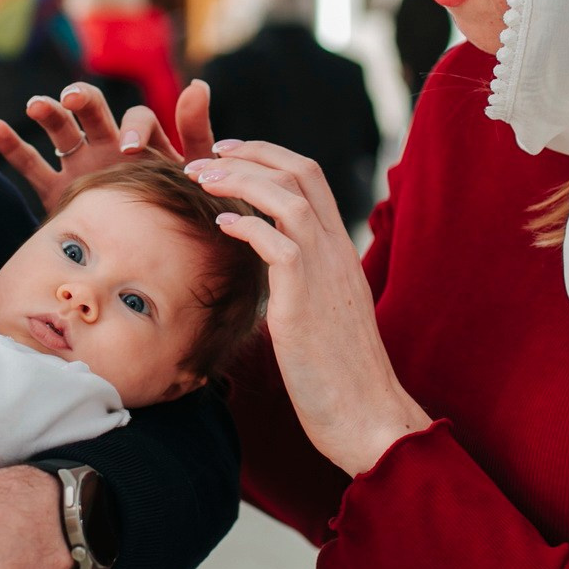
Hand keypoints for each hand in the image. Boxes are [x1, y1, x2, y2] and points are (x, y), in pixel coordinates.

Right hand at [0, 79, 216, 210]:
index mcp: (145, 141)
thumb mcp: (195, 174)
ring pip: (61, 131)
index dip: (132, 129)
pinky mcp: (57, 190)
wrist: (154, 261)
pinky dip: (11, 144)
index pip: (138, 120)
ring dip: (47, 112)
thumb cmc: (182, 213)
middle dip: (82, 101)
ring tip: (35, 105)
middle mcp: (109, 145)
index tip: (128, 149)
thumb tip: (198, 83)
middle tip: (72, 99)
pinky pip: (31, 165)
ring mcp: (80, 164)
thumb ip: (197, 132)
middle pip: (93, 111)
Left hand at [187, 140, 430, 474]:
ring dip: (240, 180)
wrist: (367, 417)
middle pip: (301, 172)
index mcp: (339, 251)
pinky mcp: (306, 301)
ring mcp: (325, 273)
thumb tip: (274, 271)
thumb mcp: (322, 313)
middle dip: (250, 153)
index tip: (229, 152)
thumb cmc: (340, 375)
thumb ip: (303, 282)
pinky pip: (279, 245)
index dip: (267, 156)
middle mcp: (337, 252)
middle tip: (206, 154)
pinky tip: (220, 224)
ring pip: (289, 198)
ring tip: (201, 178)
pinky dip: (247, 226)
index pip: (310, 178)